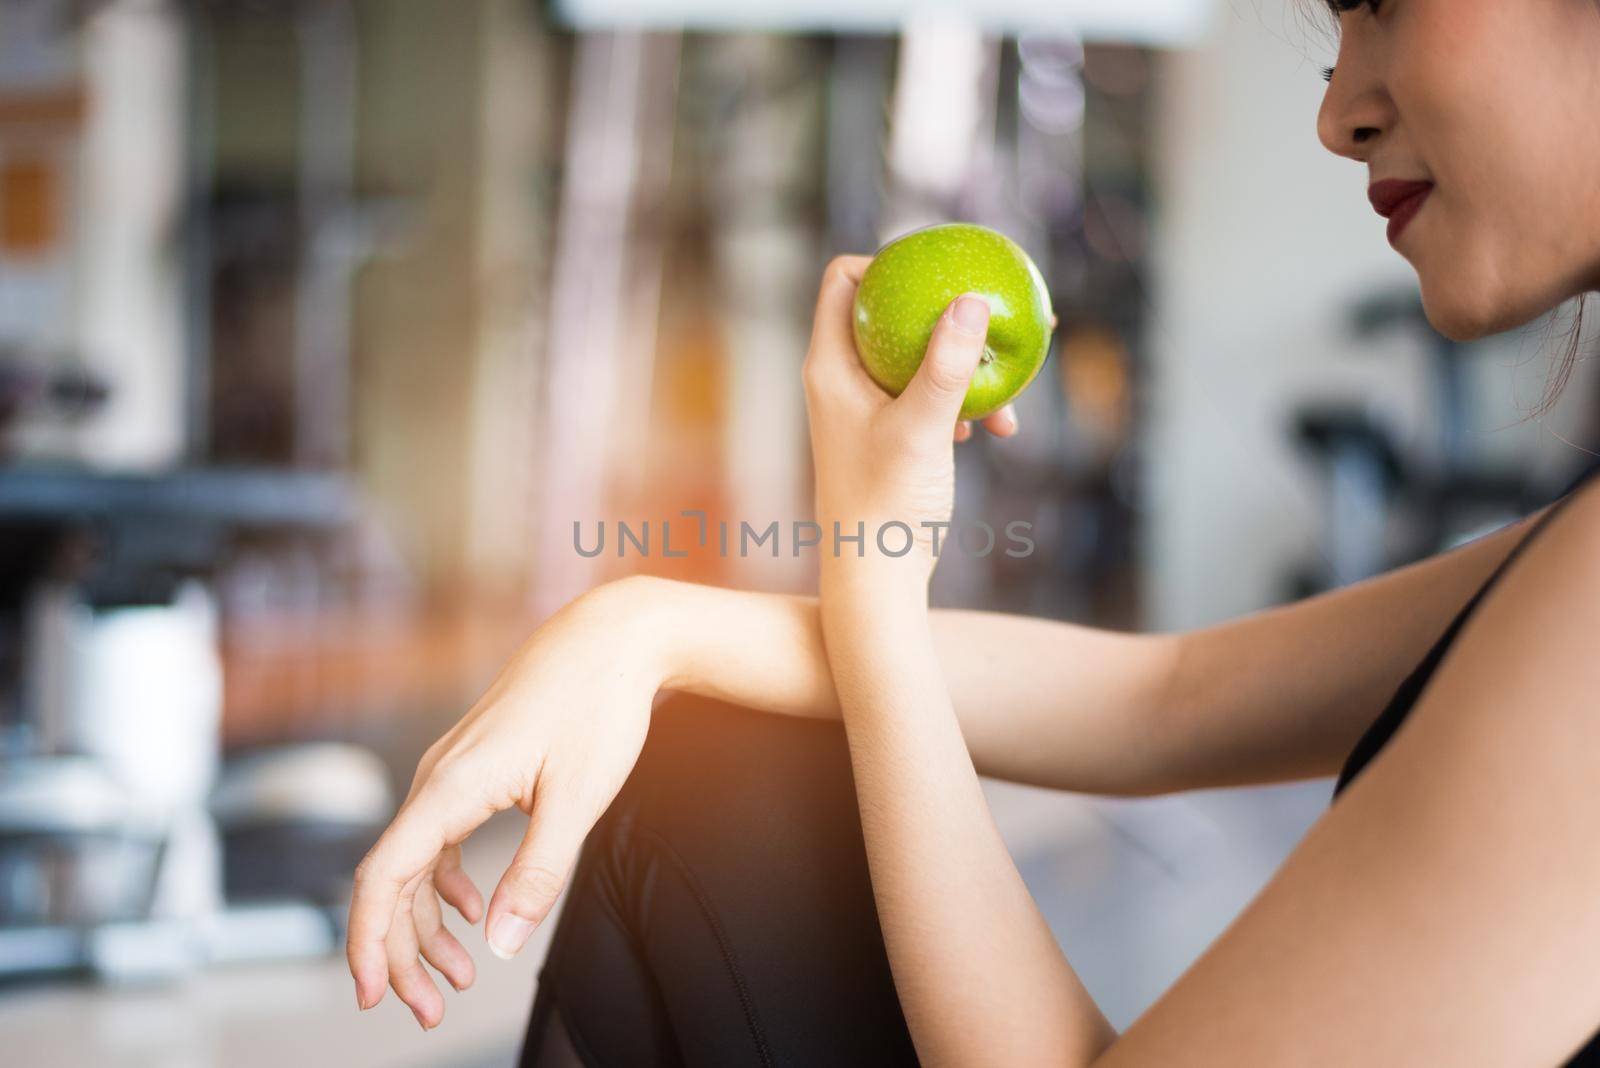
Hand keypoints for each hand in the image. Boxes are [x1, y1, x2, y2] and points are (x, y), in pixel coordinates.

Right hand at [345, 580, 661, 1028]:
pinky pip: (437, 840)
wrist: (611, 637)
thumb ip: (538, 872)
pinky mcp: (471, 769)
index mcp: (451, 785)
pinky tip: (474, 914)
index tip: (372, 995)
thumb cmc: (597, 705)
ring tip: (456, 980)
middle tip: (429, 1009)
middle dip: (403, 953)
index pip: (383, 876)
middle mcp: (437, 777)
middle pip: (392, 881)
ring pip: (414, 864)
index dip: (368, 941)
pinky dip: (447, 887)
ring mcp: (450, 771)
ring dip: (428, 927)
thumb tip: (500, 941)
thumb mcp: (577, 797)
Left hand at [801, 255, 1014, 579]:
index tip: (939, 271)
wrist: (877, 578)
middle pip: (891, 311)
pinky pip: (932, 395)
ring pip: (920, 356)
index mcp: (830, 365)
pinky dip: (966, 401)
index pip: (842, 280)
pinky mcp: (893, 434)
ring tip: (1016, 375)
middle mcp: (843, 379)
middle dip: (946, 308)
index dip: (884, 261)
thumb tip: (972, 300)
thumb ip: (945, 366)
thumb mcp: (923, 430)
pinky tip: (1000, 430)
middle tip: (997, 304)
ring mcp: (868, 407)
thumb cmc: (886, 506)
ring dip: (967, 362)